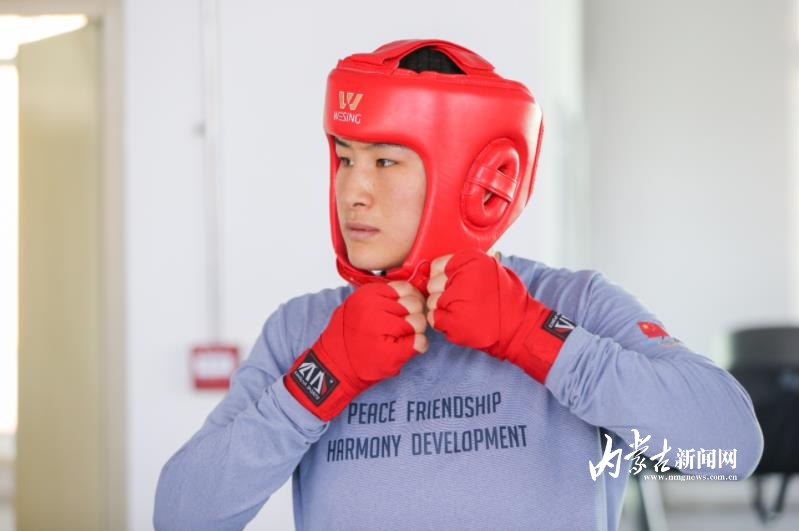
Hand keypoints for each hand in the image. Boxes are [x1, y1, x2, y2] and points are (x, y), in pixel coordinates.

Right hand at [285, 281, 426, 420]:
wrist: (336, 365)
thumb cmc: (353, 334)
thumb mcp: (362, 305)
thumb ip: (385, 296)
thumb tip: (416, 293)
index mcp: (368, 295)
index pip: (406, 288)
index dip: (411, 299)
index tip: (405, 311)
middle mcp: (373, 309)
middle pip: (415, 304)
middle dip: (414, 314)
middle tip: (402, 327)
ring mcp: (381, 330)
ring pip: (419, 322)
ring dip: (415, 331)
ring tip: (400, 338)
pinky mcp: (390, 352)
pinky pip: (421, 341)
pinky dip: (419, 345)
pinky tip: (406, 349)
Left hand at [426, 248, 574, 382]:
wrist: (520, 327)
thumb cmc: (506, 299)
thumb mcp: (490, 268)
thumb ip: (465, 265)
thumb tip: (435, 268)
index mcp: (472, 259)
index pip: (436, 266)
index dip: (443, 277)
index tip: (456, 284)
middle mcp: (463, 276)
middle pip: (432, 284)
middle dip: (442, 294)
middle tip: (464, 301)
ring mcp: (457, 299)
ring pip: (431, 303)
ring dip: (444, 310)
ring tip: (466, 312)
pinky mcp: (453, 321)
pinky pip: (434, 319)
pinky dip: (445, 323)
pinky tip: (462, 322)